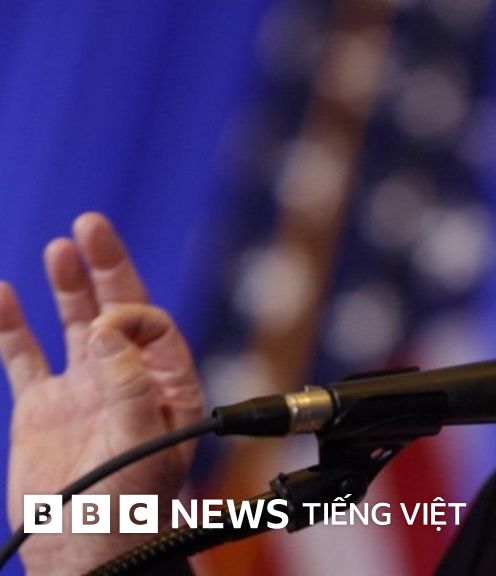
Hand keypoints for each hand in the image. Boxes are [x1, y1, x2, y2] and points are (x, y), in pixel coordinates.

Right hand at [1, 213, 203, 573]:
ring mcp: (85, 389)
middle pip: (119, 311)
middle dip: (109, 269)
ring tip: (62, 248)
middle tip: (92, 226)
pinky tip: (0, 294)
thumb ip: (131, 388)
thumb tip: (110, 330)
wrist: (83, 551)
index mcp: (167, 388)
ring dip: (70, 286)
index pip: (155, 329)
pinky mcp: (44, 405)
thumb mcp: (142, 449)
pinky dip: (11, 325)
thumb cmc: (129, 510)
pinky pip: (24, 355)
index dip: (133, 314)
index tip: (108, 322)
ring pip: (76, 325)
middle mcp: (129, 380)